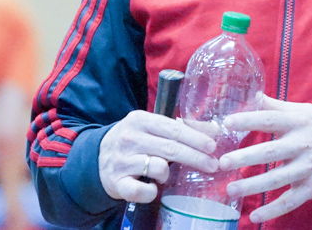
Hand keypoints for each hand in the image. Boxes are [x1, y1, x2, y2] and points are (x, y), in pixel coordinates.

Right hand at [98, 110, 218, 202]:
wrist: (98, 158)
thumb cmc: (134, 141)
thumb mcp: (151, 127)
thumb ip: (179, 128)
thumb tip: (213, 130)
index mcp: (140, 120)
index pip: (174, 129)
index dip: (196, 138)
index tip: (213, 146)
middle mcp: (129, 138)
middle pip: (171, 148)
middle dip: (196, 157)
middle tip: (213, 165)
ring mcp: (122, 161)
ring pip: (159, 168)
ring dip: (168, 173)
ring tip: (165, 174)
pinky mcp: (116, 182)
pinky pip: (142, 191)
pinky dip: (152, 192)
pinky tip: (153, 188)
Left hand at [218, 96, 311, 222]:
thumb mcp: (306, 112)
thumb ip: (278, 107)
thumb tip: (253, 96)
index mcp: (299, 122)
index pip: (270, 119)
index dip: (249, 120)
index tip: (228, 122)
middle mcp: (302, 145)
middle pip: (269, 151)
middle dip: (244, 157)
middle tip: (222, 162)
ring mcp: (307, 168)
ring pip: (276, 179)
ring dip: (252, 186)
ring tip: (231, 189)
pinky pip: (289, 201)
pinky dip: (272, 210)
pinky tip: (255, 214)